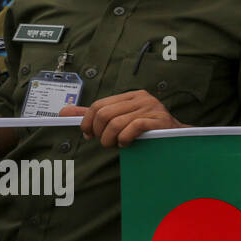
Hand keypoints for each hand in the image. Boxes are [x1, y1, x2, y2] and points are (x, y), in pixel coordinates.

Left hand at [65, 90, 185, 147]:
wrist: (176, 138)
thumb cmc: (145, 131)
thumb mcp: (119, 120)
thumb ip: (93, 116)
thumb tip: (64, 112)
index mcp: (130, 96)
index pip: (99, 105)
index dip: (88, 122)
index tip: (88, 134)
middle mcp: (141, 98)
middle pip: (104, 113)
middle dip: (98, 132)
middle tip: (104, 142)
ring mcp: (151, 108)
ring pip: (115, 123)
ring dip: (110, 140)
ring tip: (115, 144)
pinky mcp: (158, 120)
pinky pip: (132, 128)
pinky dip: (124, 139)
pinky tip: (127, 143)